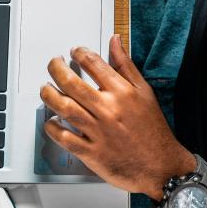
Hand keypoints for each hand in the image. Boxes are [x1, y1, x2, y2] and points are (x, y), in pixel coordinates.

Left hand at [40, 35, 195, 199]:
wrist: (161, 166)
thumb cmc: (154, 130)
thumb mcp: (145, 91)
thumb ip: (126, 65)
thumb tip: (114, 41)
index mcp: (121, 92)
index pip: (93, 63)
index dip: (79, 52)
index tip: (74, 51)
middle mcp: (107, 109)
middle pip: (71, 83)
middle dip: (56, 68)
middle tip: (54, 64)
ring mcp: (98, 132)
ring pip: (63, 108)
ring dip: (48, 95)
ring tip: (45, 88)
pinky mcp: (91, 153)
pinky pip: (65, 138)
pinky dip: (52, 128)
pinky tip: (50, 122)